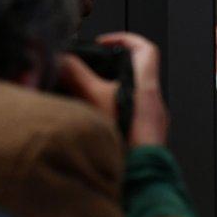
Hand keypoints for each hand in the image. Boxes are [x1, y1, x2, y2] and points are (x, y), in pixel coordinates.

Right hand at [57, 32, 167, 146]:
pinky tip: (96, 118)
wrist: (141, 178)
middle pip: (138, 71)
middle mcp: (155, 102)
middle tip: (91, 68)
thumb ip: (76, 76)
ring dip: (111, 91)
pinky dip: (115, 110)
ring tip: (88, 94)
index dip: (126, 38)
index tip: (105, 42)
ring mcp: (154, 120)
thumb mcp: (94, 101)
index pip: (146, 49)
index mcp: (147, 87)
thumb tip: (61, 59)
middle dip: (112, 67)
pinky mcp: (148, 135)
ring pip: (133, 94)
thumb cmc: (125, 142)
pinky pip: (132, 114)